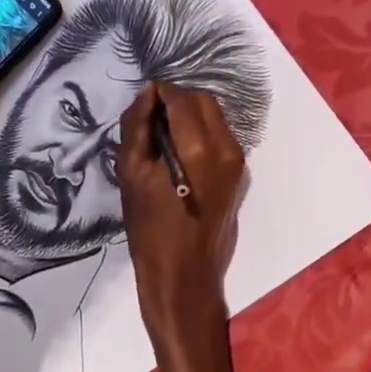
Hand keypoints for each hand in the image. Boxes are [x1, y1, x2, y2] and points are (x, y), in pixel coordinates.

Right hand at [117, 82, 244, 349]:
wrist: (184, 278)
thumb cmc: (151, 230)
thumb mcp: (132, 176)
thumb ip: (137, 128)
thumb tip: (147, 95)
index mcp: (200, 149)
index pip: (182, 98)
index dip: (159, 93)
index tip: (140, 104)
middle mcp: (228, 149)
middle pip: (204, 102)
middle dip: (176, 101)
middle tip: (148, 119)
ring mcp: (238, 164)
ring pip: (214, 118)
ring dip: (188, 117)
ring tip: (160, 139)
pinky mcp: (239, 177)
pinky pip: (219, 139)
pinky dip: (199, 135)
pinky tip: (176, 156)